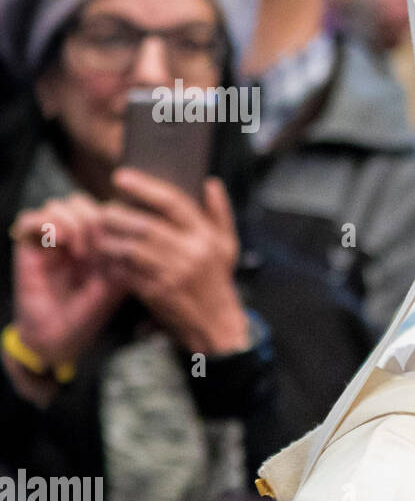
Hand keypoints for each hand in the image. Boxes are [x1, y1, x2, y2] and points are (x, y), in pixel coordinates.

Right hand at [9, 193, 125, 366]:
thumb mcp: (118, 283)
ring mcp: (50, 241)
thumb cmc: (90, 313)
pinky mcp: (27, 248)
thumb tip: (138, 229)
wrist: (59, 337)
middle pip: (82, 202)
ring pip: (59, 205)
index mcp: (98, 242)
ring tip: (80, 252)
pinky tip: (60, 243)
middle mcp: (73, 237)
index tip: (119, 247)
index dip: (113, 220)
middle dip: (93, 220)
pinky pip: (30, 218)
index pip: (105, 209)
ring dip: (73, 223)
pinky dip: (47, 224)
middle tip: (97, 251)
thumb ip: (127, 256)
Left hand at [97, 169, 249, 354]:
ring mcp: (172, 274)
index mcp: (206, 237)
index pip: (172, 203)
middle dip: (118, 214)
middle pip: (144, 225)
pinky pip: (126, 271)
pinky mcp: (156, 292)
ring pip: (129, 248)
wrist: (215, 323)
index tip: (121, 177)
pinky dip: (112, 262)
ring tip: (101, 232)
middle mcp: (190, 253)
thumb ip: (220, 213)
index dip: (144, 187)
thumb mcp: (227, 246)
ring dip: (109, 238)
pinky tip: (107, 258)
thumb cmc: (217, 281)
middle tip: (104, 210)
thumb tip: (211, 183)